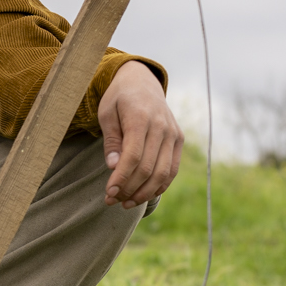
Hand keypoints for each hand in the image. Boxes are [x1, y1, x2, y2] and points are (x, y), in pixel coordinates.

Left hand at [97, 61, 182, 206]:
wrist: (142, 82)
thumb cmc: (119, 99)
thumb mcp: (106, 113)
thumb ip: (111, 140)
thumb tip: (114, 167)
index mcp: (141, 117)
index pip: (133, 156)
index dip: (121, 179)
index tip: (108, 193)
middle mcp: (162, 126)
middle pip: (148, 168)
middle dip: (129, 189)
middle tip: (111, 200)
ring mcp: (173, 134)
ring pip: (162, 173)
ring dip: (144, 193)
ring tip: (125, 203)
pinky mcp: (178, 139)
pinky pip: (172, 170)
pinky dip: (159, 186)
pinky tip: (143, 195)